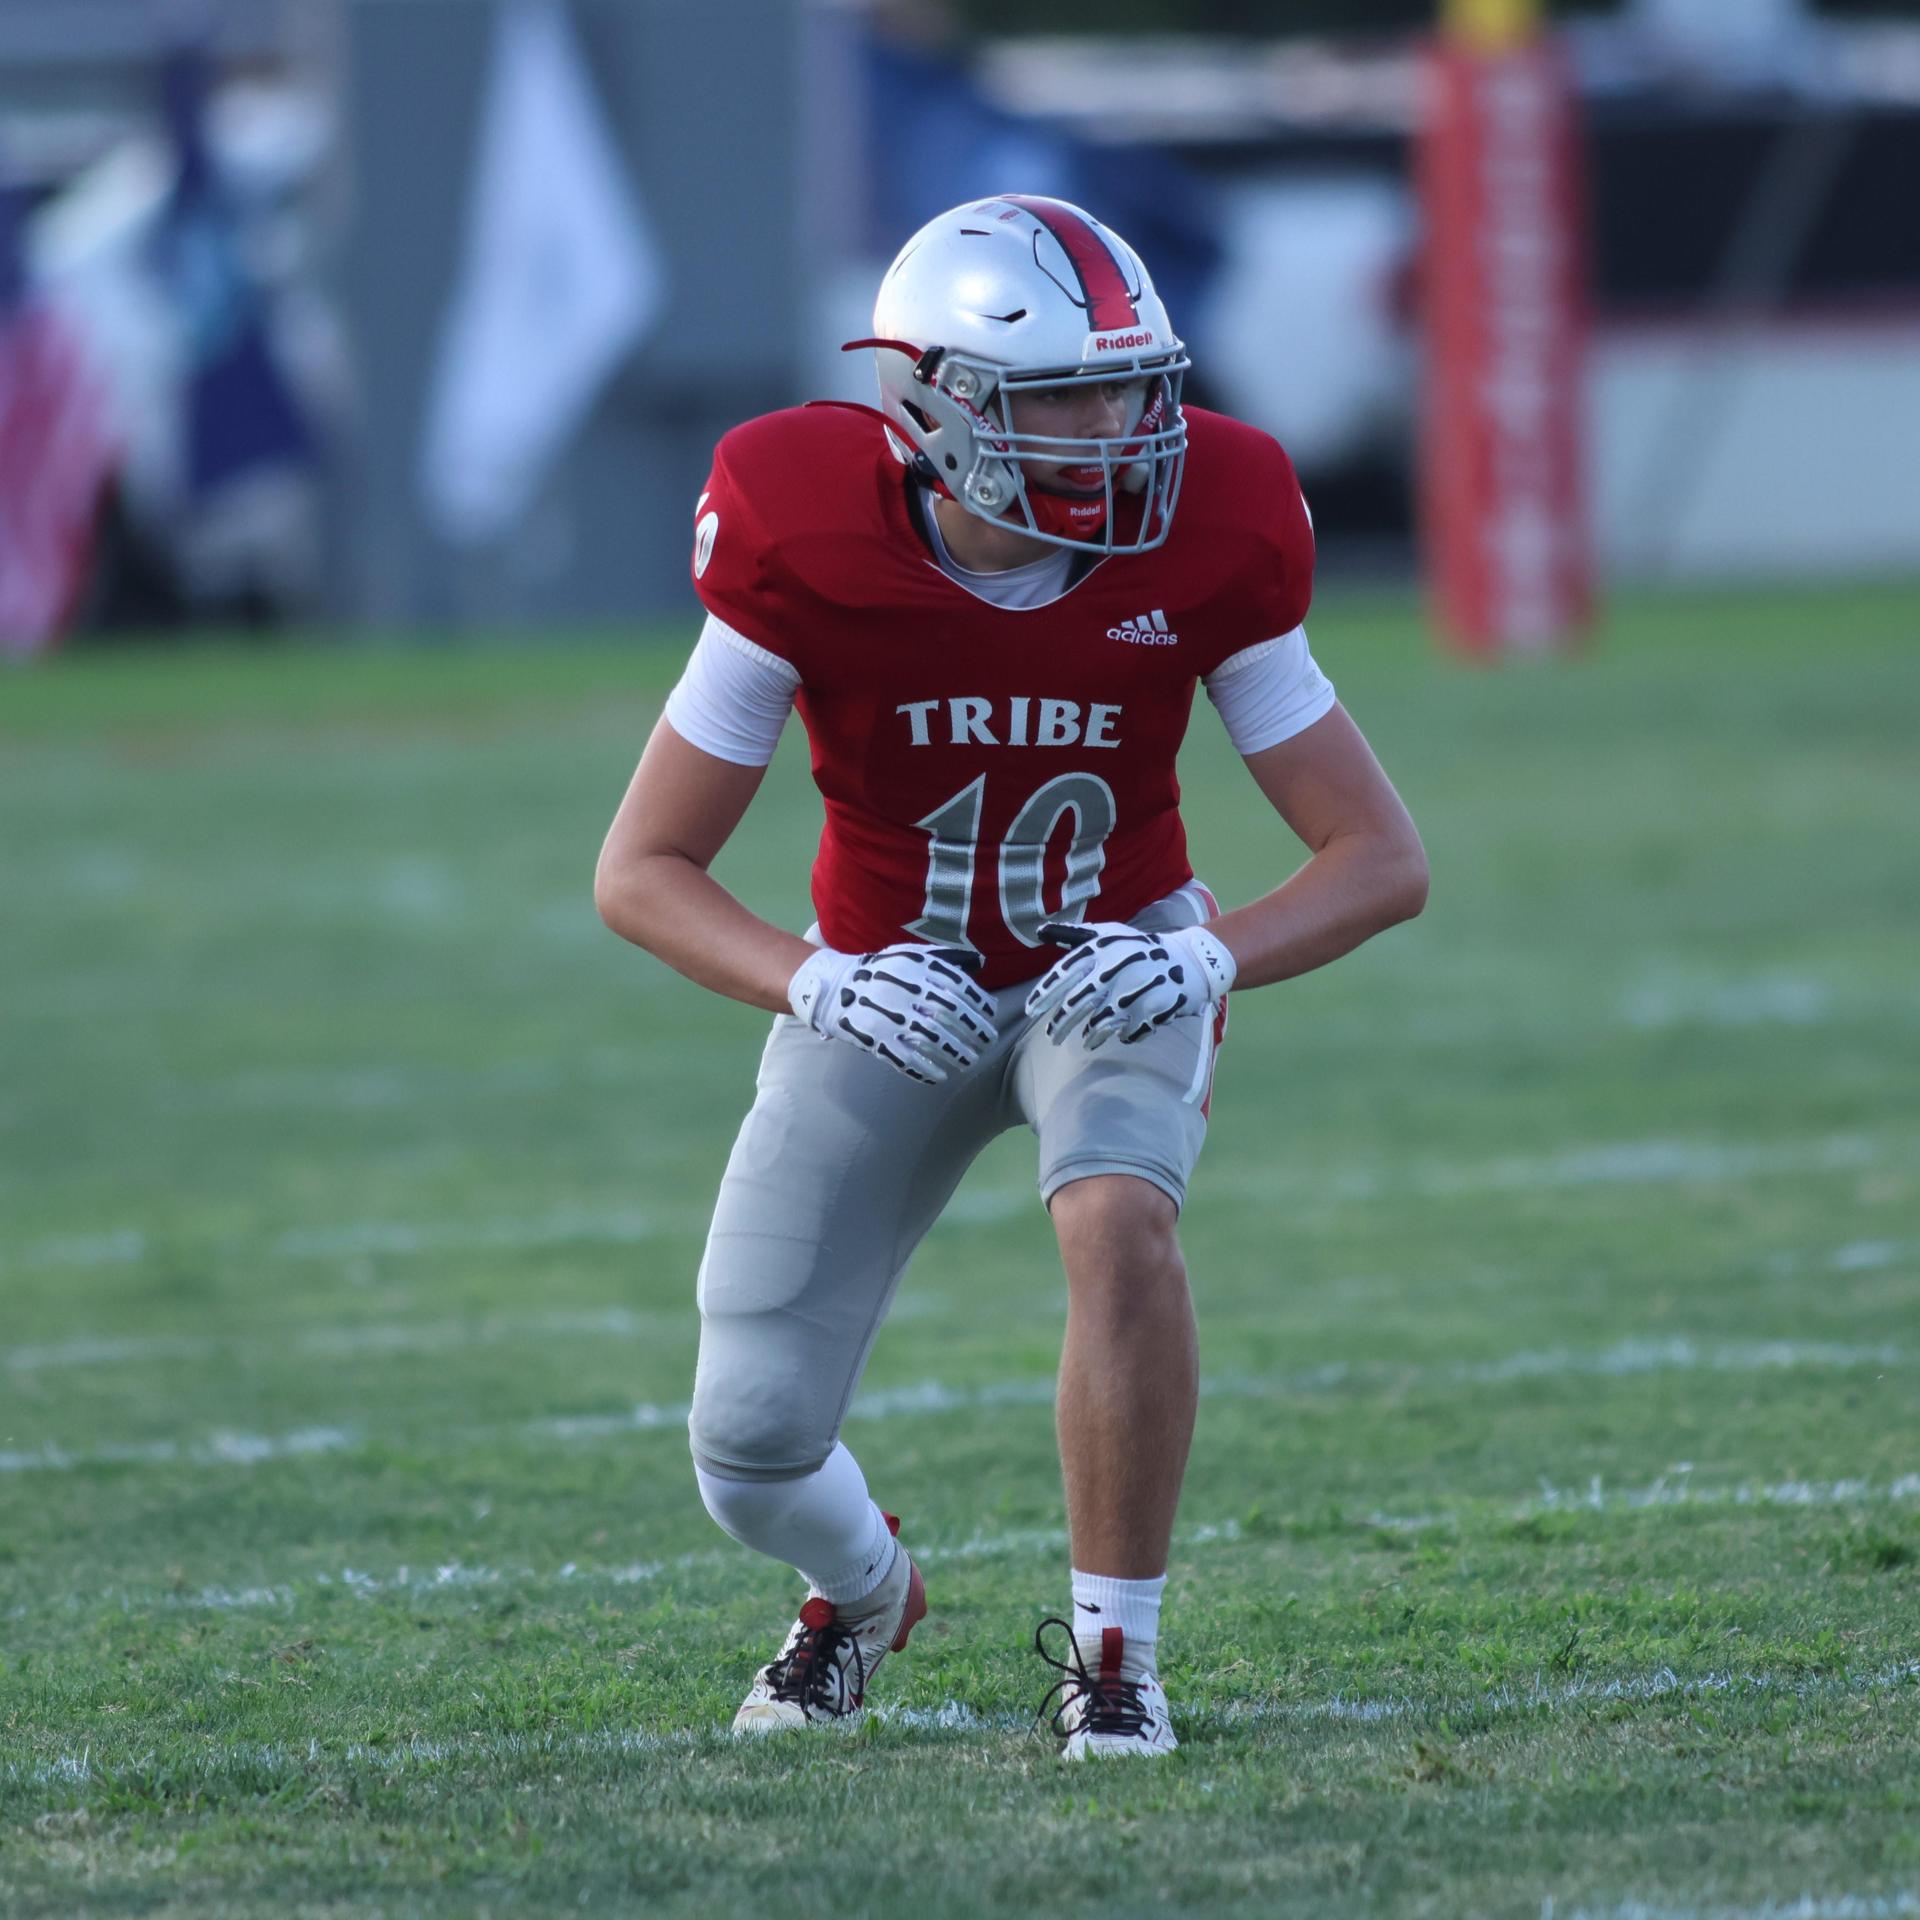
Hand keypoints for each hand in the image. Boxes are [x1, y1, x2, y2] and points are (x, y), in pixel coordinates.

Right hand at [788, 942, 997, 1084]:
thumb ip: (944, 958)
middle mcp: (906, 991)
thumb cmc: (882, 971)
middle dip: (973, 1030)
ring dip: (955, 1053)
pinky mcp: (876, 1037)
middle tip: (988, 1042)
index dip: (978, 1003)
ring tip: (969, 1061)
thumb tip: (979, 962)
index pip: (958, 987)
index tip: (991, 1015)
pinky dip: (924, 1070)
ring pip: (932, 1038)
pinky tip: (940, 1077)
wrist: (836, 986)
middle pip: (949, 1015)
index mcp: (916, 968)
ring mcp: (890, 1015)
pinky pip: (905, 1058)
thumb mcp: (911, 954)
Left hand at [1024, 919, 1236, 1049]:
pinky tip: (1119, 1035)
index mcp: (1102, 951)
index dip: (1044, 995)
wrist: (1188, 961)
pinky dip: (1122, 1036)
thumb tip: (1040, 931)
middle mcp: (1115, 970)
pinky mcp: (1153, 1010)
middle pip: (1076, 1005)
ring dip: (1090, 1035)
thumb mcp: (1108, 934)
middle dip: (1060, 1025)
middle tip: (1053, 1037)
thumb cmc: (1139, 948)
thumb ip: (1074, 936)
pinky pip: (1128, 1033)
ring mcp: (1134, 991)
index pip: (1063, 975)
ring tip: (1086, 1041)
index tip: (1031, 1011)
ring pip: (1099, 1024)